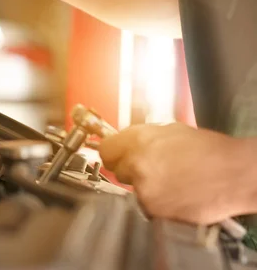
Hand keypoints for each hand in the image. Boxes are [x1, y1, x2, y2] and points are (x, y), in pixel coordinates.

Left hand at [99, 123, 253, 224]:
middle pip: (117, 171)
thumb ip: (143, 138)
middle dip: (131, 171)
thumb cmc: (209, 150)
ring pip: (133, 190)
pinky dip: (159, 203)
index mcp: (138, 140)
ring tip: (172, 183)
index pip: (106, 150)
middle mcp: (136, 163)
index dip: (114, 154)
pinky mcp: (154, 209)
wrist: (234, 174)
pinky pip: (147, 205)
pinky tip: (177, 195)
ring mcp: (143, 188)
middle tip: (153, 170)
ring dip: (146, 188)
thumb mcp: (171, 131)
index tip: (119, 157)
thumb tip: (127, 144)